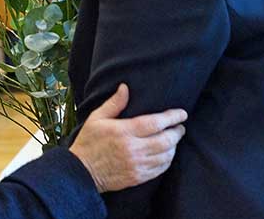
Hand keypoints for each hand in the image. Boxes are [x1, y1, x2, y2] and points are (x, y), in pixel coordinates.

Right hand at [70, 84, 186, 192]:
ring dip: (174, 146)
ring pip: (166, 156)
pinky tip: (167, 154)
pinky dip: (167, 160)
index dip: (172, 117)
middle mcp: (133, 149)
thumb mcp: (96, 118)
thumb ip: (114, 103)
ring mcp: (137, 165)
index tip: (182, 113)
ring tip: (174, 139)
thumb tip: (125, 87)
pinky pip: (160, 169)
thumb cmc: (89, 142)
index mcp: (124, 131)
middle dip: (177, 132)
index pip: (155, 123)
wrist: (81, 172)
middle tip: (181, 126)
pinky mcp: (138, 177)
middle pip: (166, 140)